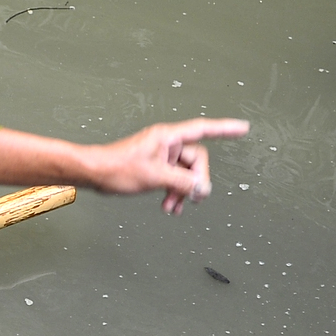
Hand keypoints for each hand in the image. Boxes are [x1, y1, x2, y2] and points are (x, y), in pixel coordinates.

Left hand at [83, 118, 248, 213]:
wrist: (93, 174)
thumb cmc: (116, 167)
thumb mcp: (155, 177)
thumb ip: (183, 183)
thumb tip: (202, 188)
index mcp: (168, 137)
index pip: (203, 129)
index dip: (225, 129)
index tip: (242, 128)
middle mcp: (166, 143)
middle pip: (196, 160)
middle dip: (194, 181)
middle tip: (192, 198)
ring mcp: (160, 155)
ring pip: (184, 173)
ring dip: (182, 191)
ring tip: (173, 207)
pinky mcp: (154, 166)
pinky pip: (173, 178)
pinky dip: (173, 191)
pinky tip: (169, 205)